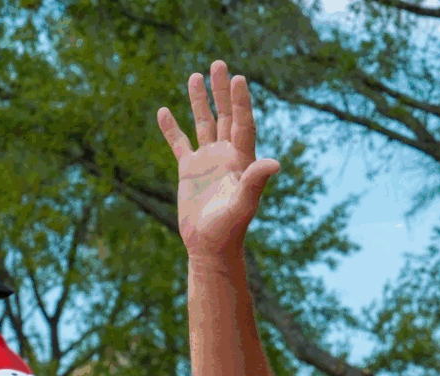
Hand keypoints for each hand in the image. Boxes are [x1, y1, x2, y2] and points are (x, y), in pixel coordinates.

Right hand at [157, 61, 280, 259]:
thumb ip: (256, 181)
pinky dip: (171, 129)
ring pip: (203, 124)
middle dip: (222, 91)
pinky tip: (164, 111)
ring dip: (200, 101)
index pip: (243, 124)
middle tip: (219, 64)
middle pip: (226, 116)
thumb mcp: (243, 204)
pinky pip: (179, 144)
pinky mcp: (189, 171)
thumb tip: (276, 163)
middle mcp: (226, 156)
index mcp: (241, 161)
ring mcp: (207, 162)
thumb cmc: (230, 229)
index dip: (241, 101)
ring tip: (196, 75)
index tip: (238, 78)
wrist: (210, 248)